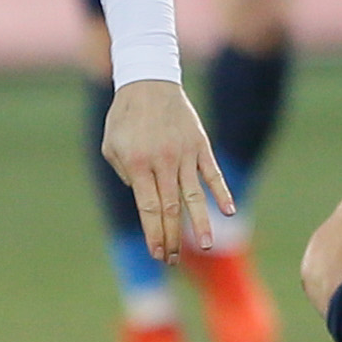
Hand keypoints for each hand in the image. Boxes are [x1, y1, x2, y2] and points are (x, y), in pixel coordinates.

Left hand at [102, 78, 233, 262]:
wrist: (148, 81)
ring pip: (195, 196)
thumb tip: (144, 198)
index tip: (158, 254)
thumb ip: (125, 175)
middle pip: (170, 208)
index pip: (148, 208)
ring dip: (200, 223)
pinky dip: (222, 192)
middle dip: (172, 237)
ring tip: (205, 246)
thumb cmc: (124, 117)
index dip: (154, 234)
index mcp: (138, 164)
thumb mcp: (111, 145)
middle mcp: (163, 162)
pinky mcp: (200, 145)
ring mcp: (184, 154)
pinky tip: (230, 211)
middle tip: (173, 260)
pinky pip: (213, 173)